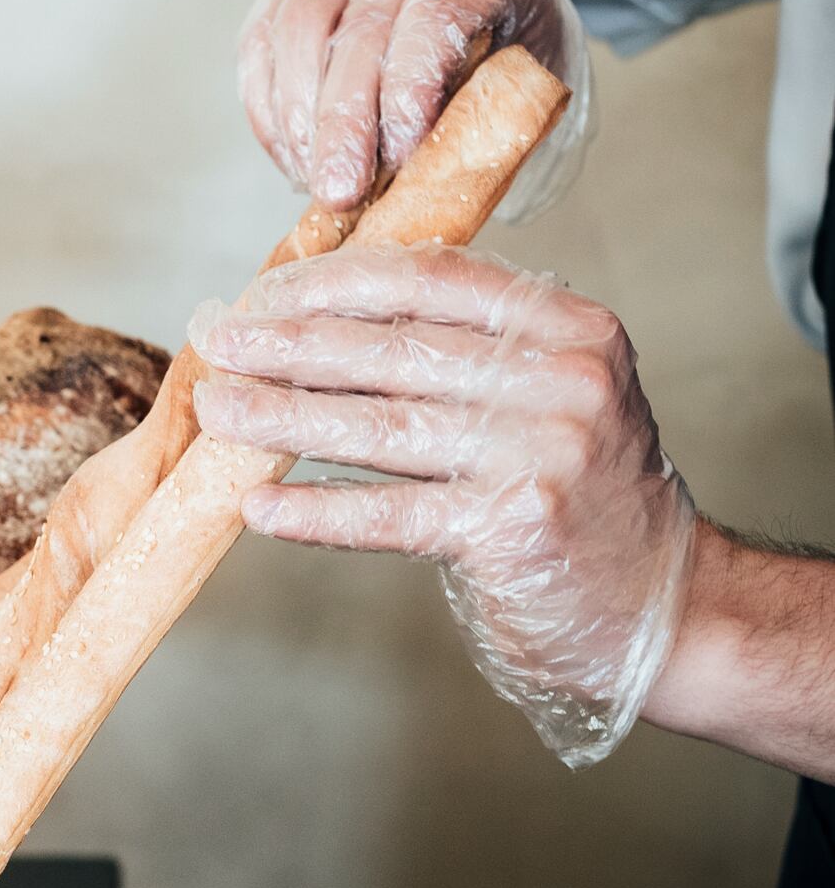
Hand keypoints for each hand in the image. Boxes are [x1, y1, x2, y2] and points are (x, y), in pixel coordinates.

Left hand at [188, 244, 695, 766]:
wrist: (671, 607)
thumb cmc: (583, 492)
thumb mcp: (548, 395)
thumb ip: (466, 352)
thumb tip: (320, 322)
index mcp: (567, 327)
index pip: (429, 280)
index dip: (336, 283)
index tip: (264, 294)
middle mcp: (560, 380)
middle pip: (393, 350)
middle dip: (289, 344)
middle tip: (216, 342)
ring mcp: (538, 454)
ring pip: (379, 426)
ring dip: (282, 417)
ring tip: (218, 411)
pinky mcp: (511, 529)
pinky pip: (389, 513)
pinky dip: (317, 510)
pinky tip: (258, 505)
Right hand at [238, 0, 590, 214]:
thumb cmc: (502, 39)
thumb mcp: (522, 69)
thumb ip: (484, 113)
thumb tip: (424, 186)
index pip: (434, 13)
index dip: (409, 89)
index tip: (399, 159)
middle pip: (360, 29)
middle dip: (343, 123)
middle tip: (341, 192)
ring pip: (299, 27)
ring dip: (298, 118)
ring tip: (312, 179)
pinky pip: (261, 42)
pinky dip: (269, 109)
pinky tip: (291, 156)